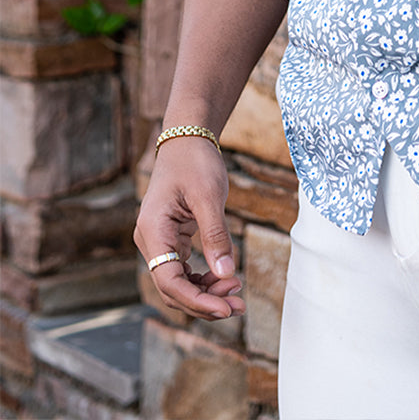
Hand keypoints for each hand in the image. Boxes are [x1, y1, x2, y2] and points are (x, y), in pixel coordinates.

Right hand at [134, 138, 243, 319]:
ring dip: (205, 293)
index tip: (225, 308)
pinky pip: (183, 270)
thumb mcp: (209, 196)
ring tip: (236, 297)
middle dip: (204, 301)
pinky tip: (225, 280)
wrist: (187, 140)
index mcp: (153, 231)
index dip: (196, 300)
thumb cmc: (196, 162)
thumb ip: (216, 235)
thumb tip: (226, 274)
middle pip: (172, 287)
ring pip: (178, 282)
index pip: (168, 280)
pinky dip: (203, 278)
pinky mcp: (170, 240)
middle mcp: (150, 241)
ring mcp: (158, 242)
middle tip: (238, 307)